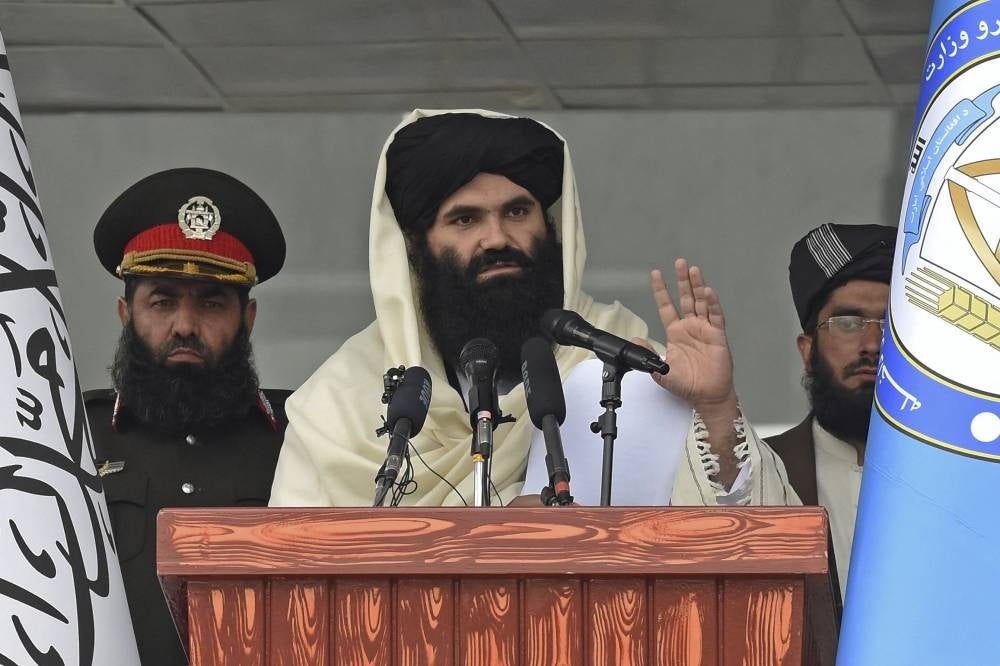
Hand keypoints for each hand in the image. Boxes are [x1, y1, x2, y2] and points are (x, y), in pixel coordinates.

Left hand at [647, 259, 736, 412]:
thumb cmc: (685, 384)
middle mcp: (690, 327)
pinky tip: (707, 292)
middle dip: (682, 280)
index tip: (656, 274)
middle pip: (685, 298)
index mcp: (675, 332)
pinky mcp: (718, 336)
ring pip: (701, 302)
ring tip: (693, 270)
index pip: (666, 306)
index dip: (661, 290)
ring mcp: (705, 329)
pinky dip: (712, 303)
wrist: (706, 395)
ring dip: (697, 286)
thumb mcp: (659, 369)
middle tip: (679, 263)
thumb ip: (647, 353)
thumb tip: (634, 339)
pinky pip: (716, 316)